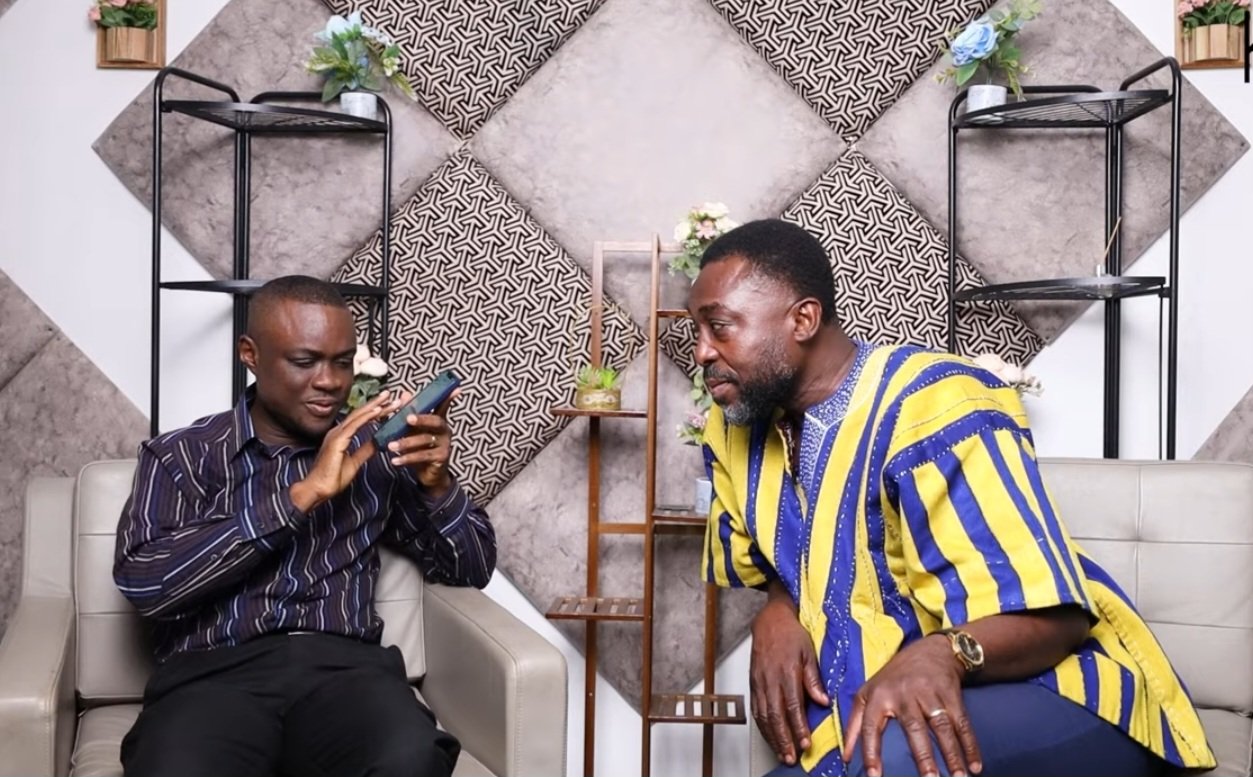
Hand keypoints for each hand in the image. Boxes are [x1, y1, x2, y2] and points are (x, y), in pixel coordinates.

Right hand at [290, 390, 395, 511]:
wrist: (318, 489)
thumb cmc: (332, 478)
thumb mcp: (354, 462)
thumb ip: (365, 450)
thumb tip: (378, 442)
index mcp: (341, 436)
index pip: (361, 419)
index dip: (375, 411)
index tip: (389, 405)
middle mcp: (338, 432)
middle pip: (361, 414)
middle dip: (376, 403)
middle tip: (390, 394)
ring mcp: (336, 435)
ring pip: (359, 416)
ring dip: (375, 406)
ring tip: (389, 398)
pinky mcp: (337, 441)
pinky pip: (355, 425)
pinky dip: (367, 417)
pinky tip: (378, 411)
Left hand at [384, 388, 459, 497]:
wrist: (429, 474)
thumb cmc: (421, 449)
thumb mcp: (413, 431)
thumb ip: (409, 414)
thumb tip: (405, 394)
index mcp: (438, 421)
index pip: (443, 406)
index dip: (449, 398)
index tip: (456, 389)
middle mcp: (445, 430)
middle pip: (435, 421)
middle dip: (422, 418)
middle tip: (407, 418)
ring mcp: (445, 444)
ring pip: (426, 440)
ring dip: (406, 442)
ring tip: (391, 446)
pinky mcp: (442, 457)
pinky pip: (423, 456)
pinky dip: (407, 458)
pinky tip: (395, 460)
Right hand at [751, 595, 829, 765]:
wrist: (770, 620)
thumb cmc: (791, 634)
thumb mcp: (809, 652)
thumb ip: (814, 679)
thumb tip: (823, 701)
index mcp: (786, 671)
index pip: (792, 705)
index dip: (798, 726)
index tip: (805, 742)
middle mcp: (770, 679)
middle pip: (775, 715)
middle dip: (784, 739)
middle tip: (792, 757)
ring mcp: (759, 682)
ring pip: (763, 716)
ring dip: (773, 737)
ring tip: (782, 753)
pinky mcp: (753, 683)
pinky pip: (756, 709)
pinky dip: (762, 727)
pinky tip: (770, 737)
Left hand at [843, 634, 981, 776]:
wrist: (930, 651)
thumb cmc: (893, 679)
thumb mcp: (867, 692)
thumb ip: (854, 724)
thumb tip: (845, 757)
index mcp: (879, 695)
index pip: (871, 726)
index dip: (871, 752)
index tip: (873, 776)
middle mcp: (904, 693)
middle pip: (914, 728)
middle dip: (923, 756)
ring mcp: (930, 693)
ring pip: (942, 727)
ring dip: (952, 754)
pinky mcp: (951, 694)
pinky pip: (962, 723)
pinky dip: (970, 745)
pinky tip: (975, 765)